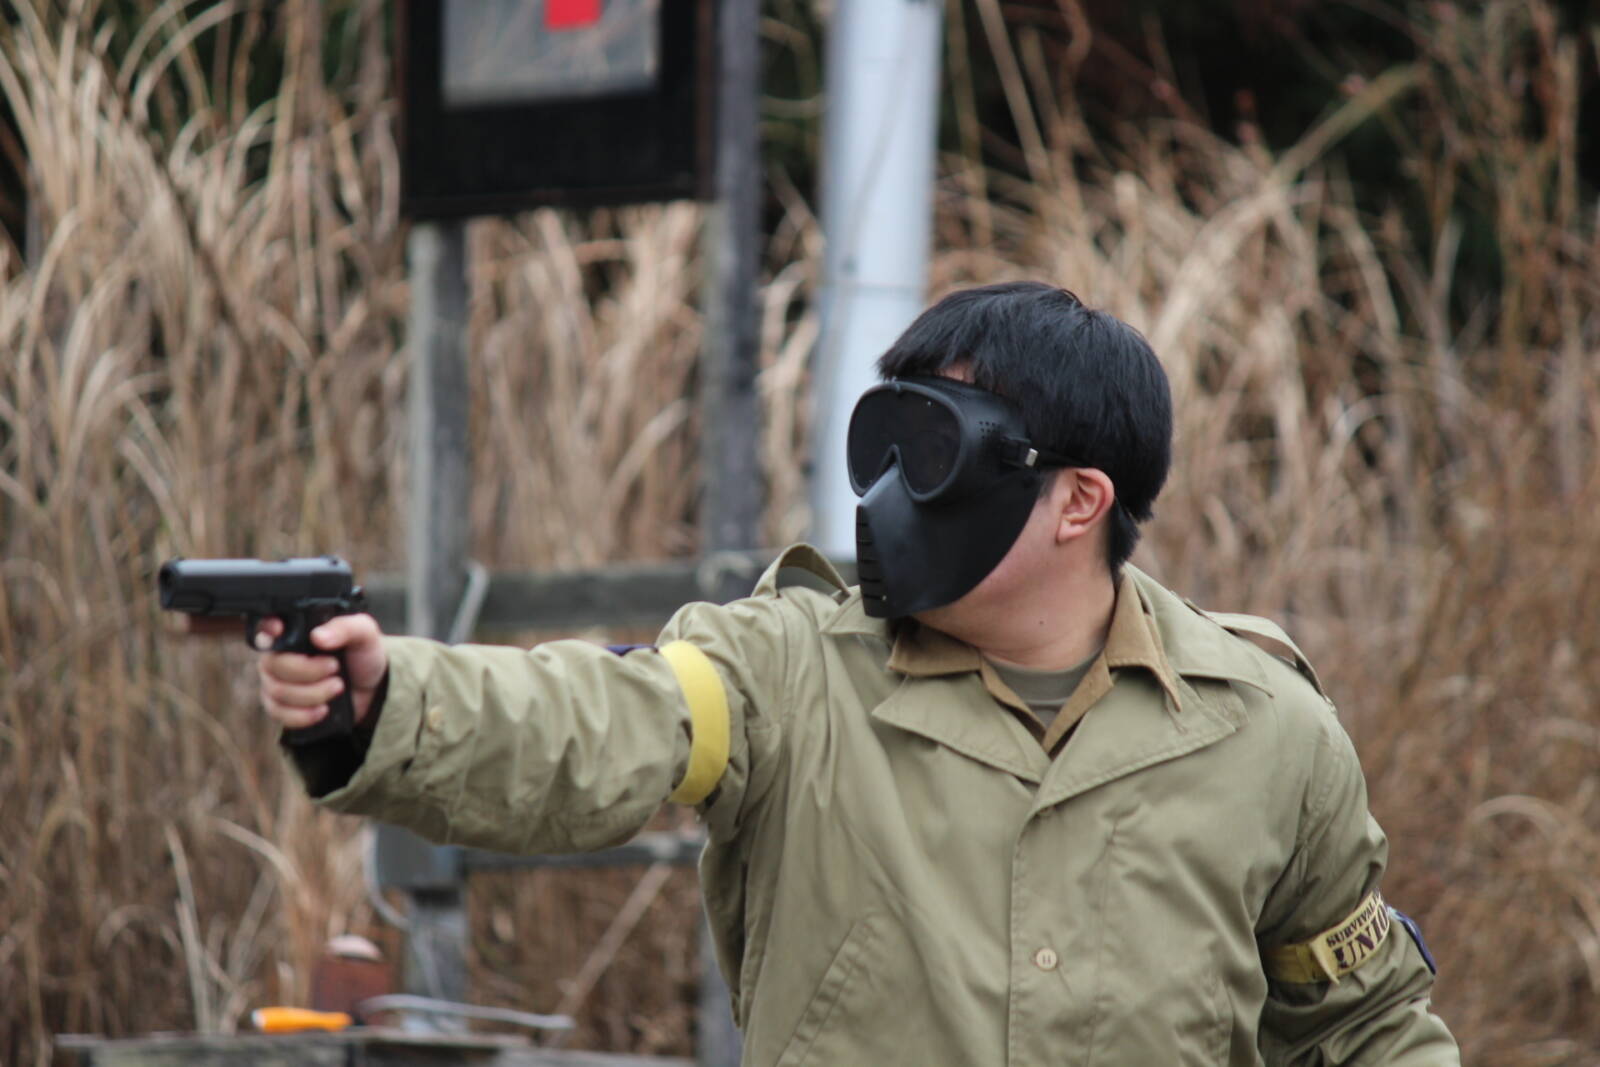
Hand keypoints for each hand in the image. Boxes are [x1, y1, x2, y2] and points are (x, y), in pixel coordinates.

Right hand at [255, 614, 387, 730]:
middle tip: (336, 668)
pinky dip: (304, 714)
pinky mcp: (280, 707)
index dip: (266, 629)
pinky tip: (324, 710)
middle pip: (274, 664)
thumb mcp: (364, 634)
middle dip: (309, 671)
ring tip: (338, 687)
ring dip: (313, 694)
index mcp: (295, 631)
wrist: (371, 689)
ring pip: (278, 691)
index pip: (265, 626)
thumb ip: (345, 628)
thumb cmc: (362, 655)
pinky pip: (279, 714)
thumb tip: (318, 636)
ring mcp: (276, 681)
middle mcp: (278, 655)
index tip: (278, 631)